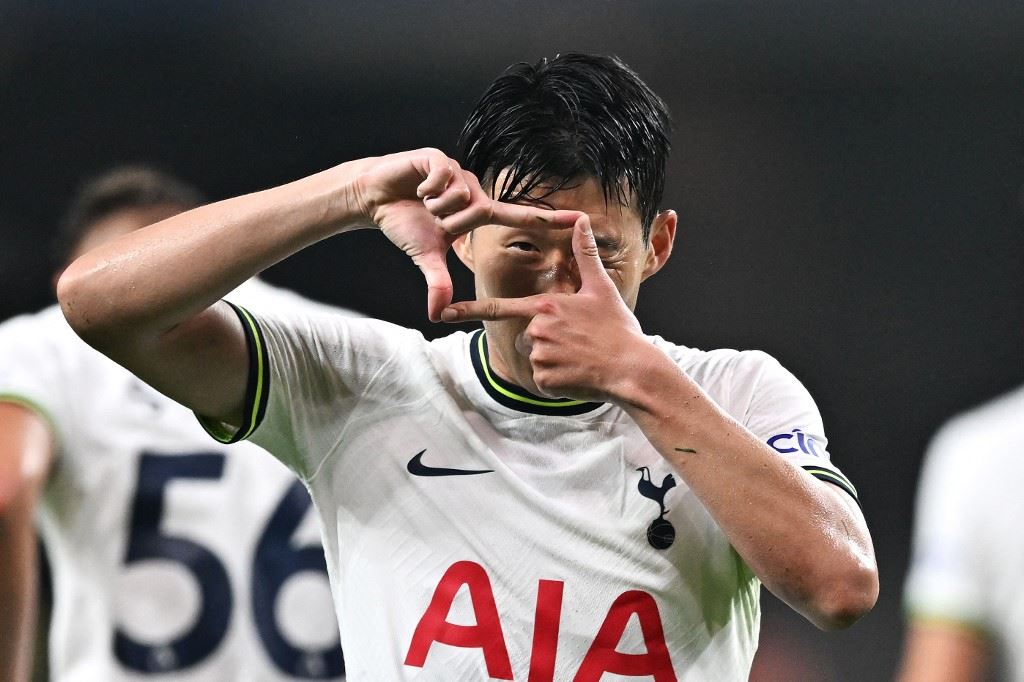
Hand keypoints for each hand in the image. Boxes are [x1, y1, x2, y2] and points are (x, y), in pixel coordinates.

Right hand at [353, 148, 579, 320]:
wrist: (376, 197)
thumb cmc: (406, 223)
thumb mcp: (425, 255)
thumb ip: (437, 281)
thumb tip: (436, 314)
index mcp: (479, 211)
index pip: (520, 216)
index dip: (550, 218)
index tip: (581, 219)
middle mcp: (474, 190)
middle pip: (477, 212)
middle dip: (450, 223)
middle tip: (433, 220)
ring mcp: (458, 172)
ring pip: (460, 195)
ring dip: (436, 206)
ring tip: (424, 202)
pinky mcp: (439, 159)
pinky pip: (443, 177)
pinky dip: (427, 188)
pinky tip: (418, 187)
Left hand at [440, 214, 647, 402]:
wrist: (632, 370)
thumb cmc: (618, 329)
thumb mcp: (601, 288)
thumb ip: (585, 255)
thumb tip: (580, 220)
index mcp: (545, 306)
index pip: (498, 308)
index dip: (467, 311)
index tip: (442, 313)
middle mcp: (537, 329)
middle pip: (527, 336)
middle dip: (547, 342)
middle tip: (579, 344)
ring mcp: (539, 356)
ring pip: (535, 359)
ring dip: (554, 362)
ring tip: (581, 359)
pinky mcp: (545, 381)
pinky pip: (543, 381)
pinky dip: (558, 382)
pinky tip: (579, 375)